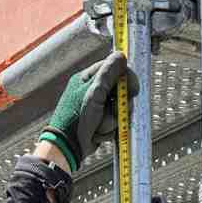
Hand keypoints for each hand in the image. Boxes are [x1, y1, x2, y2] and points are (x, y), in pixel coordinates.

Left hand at [39, 51, 137, 171]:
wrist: (68, 147)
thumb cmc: (76, 118)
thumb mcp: (94, 93)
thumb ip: (108, 74)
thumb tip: (121, 55)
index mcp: (87, 79)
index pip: (113, 69)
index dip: (126, 78)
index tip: (132, 89)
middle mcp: (92, 91)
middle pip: (120, 91)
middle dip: (119, 104)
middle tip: (115, 110)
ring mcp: (97, 107)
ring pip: (119, 109)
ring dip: (112, 119)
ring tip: (99, 125)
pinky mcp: (100, 121)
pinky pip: (114, 122)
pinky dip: (109, 129)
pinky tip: (97, 133)